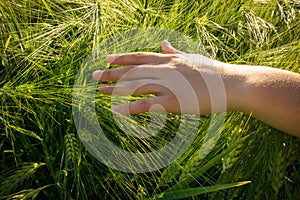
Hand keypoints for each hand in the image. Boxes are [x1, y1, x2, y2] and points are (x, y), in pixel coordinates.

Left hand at [92, 41, 227, 114]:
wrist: (230, 84)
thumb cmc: (213, 72)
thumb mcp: (192, 58)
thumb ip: (175, 52)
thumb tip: (163, 44)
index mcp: (169, 61)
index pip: (140, 57)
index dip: (122, 58)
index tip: (107, 58)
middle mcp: (165, 70)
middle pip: (132, 71)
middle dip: (112, 73)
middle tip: (94, 75)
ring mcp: (168, 85)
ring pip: (135, 85)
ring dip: (115, 88)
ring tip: (99, 91)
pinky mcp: (172, 102)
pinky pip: (146, 105)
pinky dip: (129, 107)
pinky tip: (115, 110)